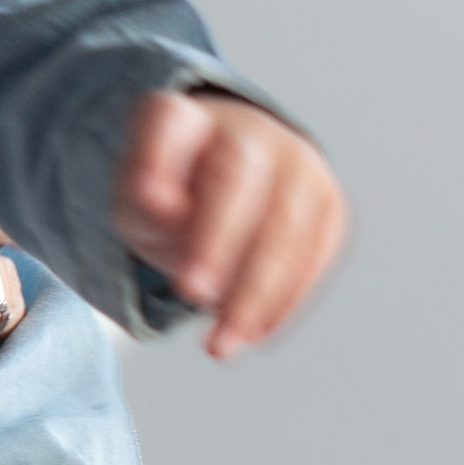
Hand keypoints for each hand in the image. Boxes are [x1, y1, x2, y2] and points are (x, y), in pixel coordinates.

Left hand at [114, 90, 345, 358]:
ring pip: (286, 220)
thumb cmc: (172, 200)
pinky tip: (256, 333)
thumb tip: (164, 205)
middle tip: (190, 292)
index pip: (169, 121)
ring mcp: (298, 163)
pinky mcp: (328, 204)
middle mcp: (249, 130)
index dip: (157, 157)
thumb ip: (142, 206)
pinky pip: (317, 251)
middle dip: (218, 236)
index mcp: (185, 120)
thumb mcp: (135, 207)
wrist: (229, 194)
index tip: (144, 200)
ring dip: (255, 289)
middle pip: (239, 172)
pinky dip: (286, 298)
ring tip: (222, 344)